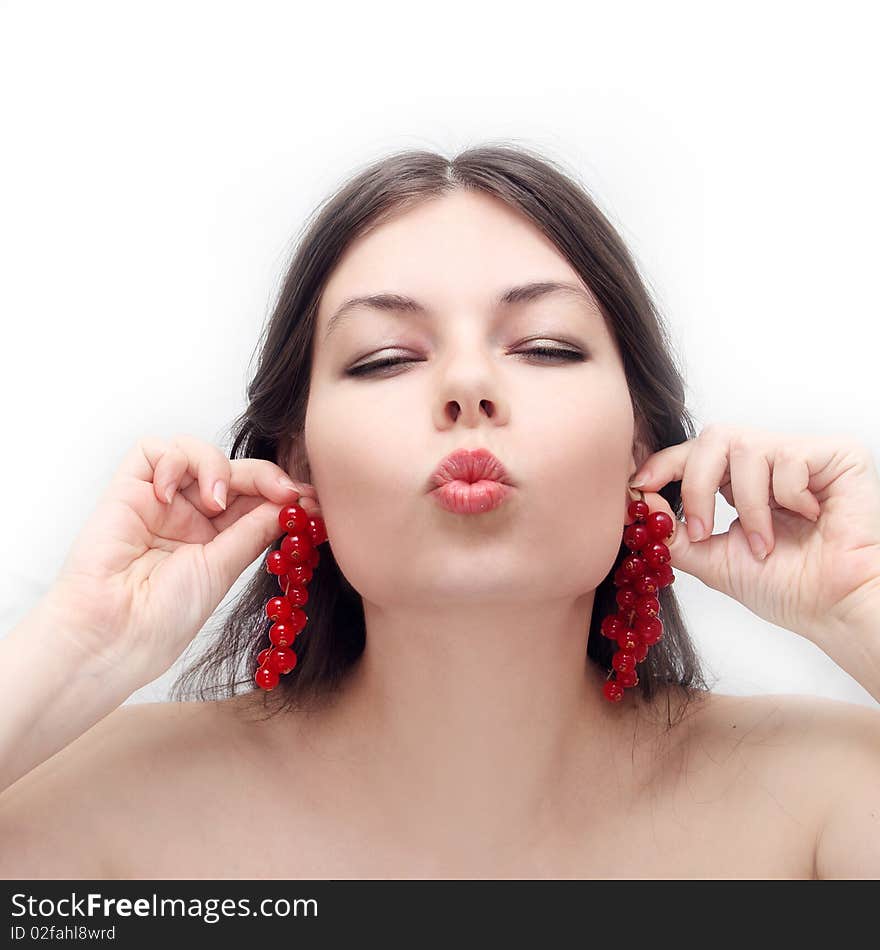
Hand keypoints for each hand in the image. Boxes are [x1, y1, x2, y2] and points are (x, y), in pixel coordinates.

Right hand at [45, 434, 321, 682]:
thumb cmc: (165, 617)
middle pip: (232, 472)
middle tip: (284, 490)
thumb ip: (253, 530)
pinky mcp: (128, 489)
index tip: (311, 499)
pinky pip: (153, 451)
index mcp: (217, 538)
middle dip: (263, 476)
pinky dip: (172, 461)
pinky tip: (170, 493)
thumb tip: (292, 504)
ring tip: (215, 501)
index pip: (254, 499)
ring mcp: (161, 501)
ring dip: (216, 466)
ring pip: (197, 452)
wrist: (115, 634)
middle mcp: (190, 516)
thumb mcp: (224, 568)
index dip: (282, 492)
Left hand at [627, 424, 879, 645]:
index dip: (665, 463)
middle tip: (700, 530)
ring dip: (747, 505)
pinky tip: (810, 519)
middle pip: (713, 438)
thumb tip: (638, 501)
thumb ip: (673, 533)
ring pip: (746, 447)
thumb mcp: (713, 560)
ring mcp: (802, 456)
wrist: (834, 607)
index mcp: (741, 483)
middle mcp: (769, 463)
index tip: (638, 484)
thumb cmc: (787, 587)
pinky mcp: (836, 455)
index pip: (696, 454)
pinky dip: (787, 497)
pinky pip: (788, 458)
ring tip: (766, 544)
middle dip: (696, 484)